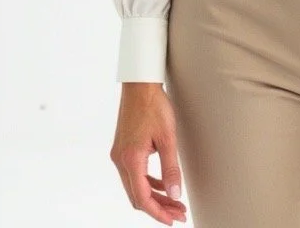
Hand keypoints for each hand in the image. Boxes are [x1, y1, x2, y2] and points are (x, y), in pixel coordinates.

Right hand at [109, 82, 187, 223]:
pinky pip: (134, 174)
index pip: (142, 198)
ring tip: (175, 202)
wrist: (140, 85)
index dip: (158, 212)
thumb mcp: (168, 138)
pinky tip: (163, 185)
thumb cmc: (154, 106)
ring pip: (135, 186)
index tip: (173, 220)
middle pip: (137, 196)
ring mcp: (120, 155)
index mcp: (130, 159)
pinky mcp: (123, 149)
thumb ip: (171, 168)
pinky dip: (148, 182)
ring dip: (154, 196)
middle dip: (159, 207)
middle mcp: (120, 160)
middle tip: (179, 213)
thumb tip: (175, 194)